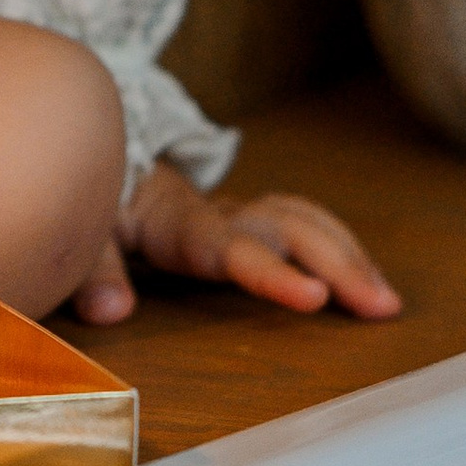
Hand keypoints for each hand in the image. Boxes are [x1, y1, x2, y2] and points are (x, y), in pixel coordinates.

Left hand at [72, 163, 400, 326]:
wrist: (91, 155)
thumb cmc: (88, 200)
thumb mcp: (80, 228)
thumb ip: (92, 267)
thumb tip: (110, 310)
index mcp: (178, 224)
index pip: (233, 247)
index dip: (273, 273)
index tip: (315, 299)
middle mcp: (218, 215)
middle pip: (287, 229)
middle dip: (336, 263)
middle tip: (380, 307)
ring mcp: (235, 215)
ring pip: (302, 221)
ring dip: (347, 255)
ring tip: (385, 299)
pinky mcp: (243, 220)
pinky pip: (299, 222)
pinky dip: (337, 244)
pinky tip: (363, 276)